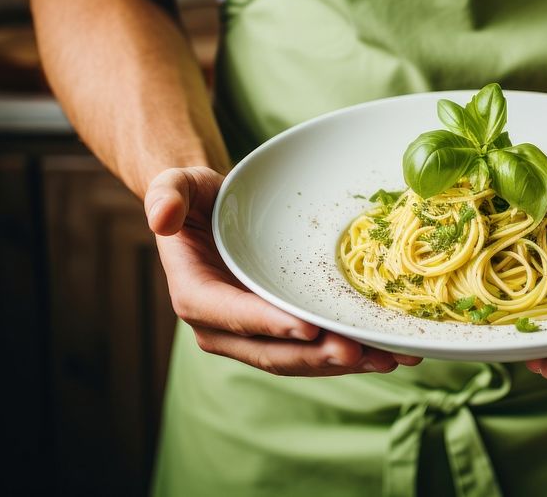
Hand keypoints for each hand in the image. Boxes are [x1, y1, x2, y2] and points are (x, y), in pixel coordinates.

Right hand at [145, 166, 421, 375]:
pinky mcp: (280, 335)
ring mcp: (253, 336)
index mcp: (195, 294)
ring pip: (297, 359)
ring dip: (341, 363)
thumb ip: (166, 194)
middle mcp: (221, 326)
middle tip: (358, 350)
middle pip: (270, 350)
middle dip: (315, 355)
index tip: (307, 327)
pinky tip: (387, 353)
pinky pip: (313, 352)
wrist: (217, 213)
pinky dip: (349, 356)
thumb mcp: (176, 184)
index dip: (268, 324)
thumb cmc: (197, 197)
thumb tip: (160, 217)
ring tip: (385, 357)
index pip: (230, 315)